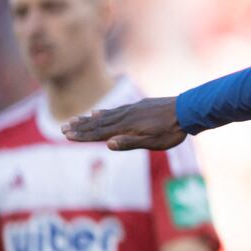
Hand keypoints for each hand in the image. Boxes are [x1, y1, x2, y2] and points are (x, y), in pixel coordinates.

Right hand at [62, 97, 184, 150]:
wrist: (187, 110)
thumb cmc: (171, 131)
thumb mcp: (153, 142)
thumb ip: (130, 143)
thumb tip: (108, 144)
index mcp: (126, 127)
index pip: (99, 133)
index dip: (82, 135)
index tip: (66, 135)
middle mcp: (125, 116)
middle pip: (98, 123)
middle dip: (80, 127)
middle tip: (62, 128)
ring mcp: (131, 110)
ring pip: (105, 116)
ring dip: (88, 119)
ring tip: (75, 119)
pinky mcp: (138, 107)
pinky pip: (115, 110)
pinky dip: (103, 112)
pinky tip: (97, 112)